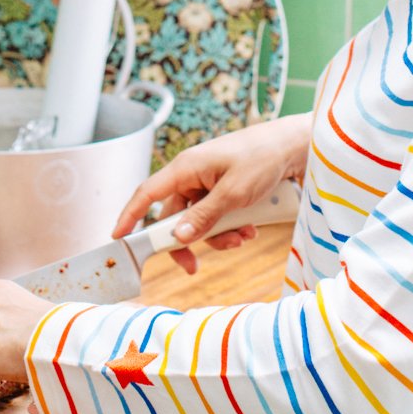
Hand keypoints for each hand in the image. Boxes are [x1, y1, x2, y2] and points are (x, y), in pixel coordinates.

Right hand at [112, 113, 310, 273]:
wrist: (295, 147)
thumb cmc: (262, 159)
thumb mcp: (232, 194)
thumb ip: (203, 218)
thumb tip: (176, 238)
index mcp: (185, 168)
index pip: (146, 194)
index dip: (129, 216)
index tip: (117, 238)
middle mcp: (192, 175)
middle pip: (174, 216)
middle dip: (189, 240)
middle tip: (194, 267)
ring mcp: (209, 183)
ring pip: (199, 221)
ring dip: (218, 236)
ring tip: (243, 237)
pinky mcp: (225, 189)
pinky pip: (217, 216)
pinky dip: (230, 227)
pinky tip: (250, 228)